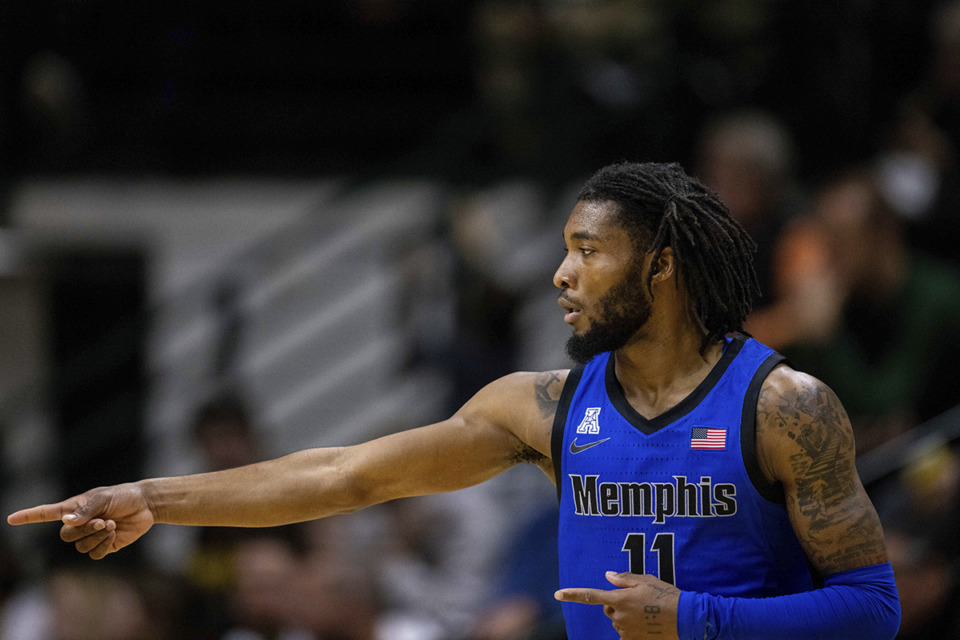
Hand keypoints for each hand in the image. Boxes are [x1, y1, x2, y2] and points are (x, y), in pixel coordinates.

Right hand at [7, 483, 155, 559]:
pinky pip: (94, 554)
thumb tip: (68, 522)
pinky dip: (103, 545)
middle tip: (102, 520)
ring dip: (96, 536)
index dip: (29, 516)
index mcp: (74, 508)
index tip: (11, 519)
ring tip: (111, 524)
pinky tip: (113, 534)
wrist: (146, 506)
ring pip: (80, 547)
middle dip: (84, 530)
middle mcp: (80, 523)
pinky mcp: (104, 546)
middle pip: (66, 536)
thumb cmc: (123, 496)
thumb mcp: (104, 497)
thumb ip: (86, 509)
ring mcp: (90, 536)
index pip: (46, 514)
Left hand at [555, 571, 679, 638]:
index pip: (591, 596)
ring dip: (626, 617)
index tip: (557, 594)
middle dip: (617, 604)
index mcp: (620, 598)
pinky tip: (647, 623)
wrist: (685, 619)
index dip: (573, 595)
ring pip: (618, 622)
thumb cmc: (666, 596)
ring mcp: (626, 631)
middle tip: (637, 600)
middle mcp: (619, 616)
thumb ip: (624, 579)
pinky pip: (626, 634)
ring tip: (647, 612)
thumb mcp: (646, 580)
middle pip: (608, 609)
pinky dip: (632, 628)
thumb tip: (607, 576)